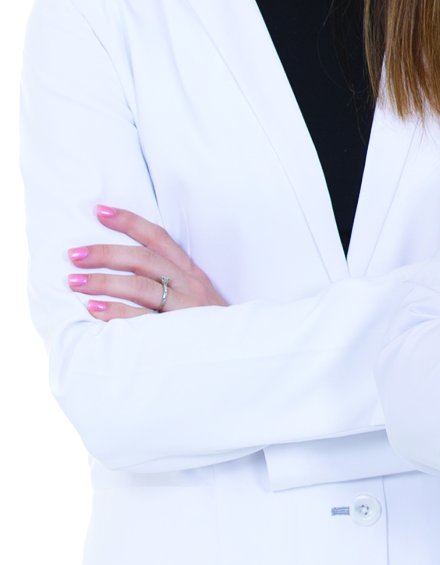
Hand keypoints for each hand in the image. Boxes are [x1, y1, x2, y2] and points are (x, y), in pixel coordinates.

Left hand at [67, 207, 227, 320]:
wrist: (239, 352)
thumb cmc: (209, 325)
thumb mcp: (196, 294)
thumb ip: (169, 279)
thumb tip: (123, 266)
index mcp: (190, 271)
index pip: (157, 237)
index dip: (129, 222)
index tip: (99, 211)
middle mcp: (188, 284)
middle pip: (143, 260)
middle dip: (105, 254)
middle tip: (74, 254)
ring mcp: (185, 307)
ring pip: (141, 287)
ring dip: (104, 283)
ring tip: (75, 282)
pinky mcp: (179, 331)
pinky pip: (143, 320)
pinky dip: (117, 314)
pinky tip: (94, 310)